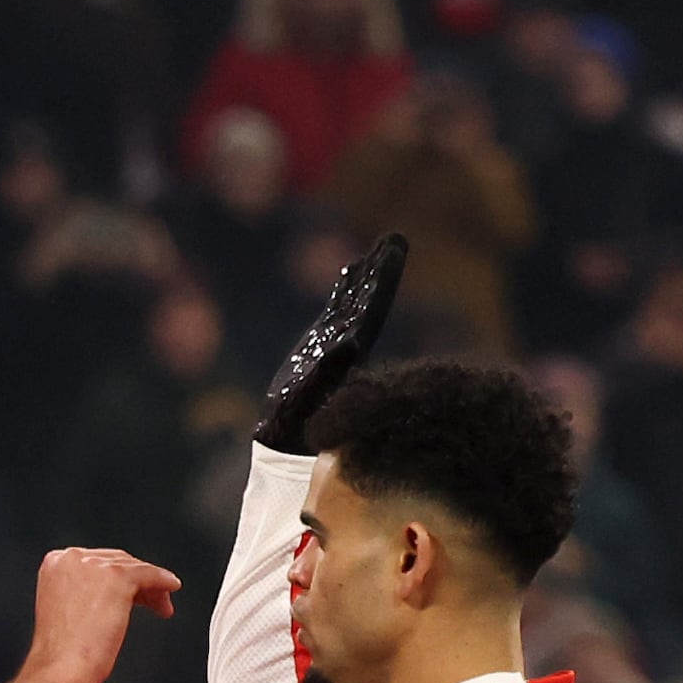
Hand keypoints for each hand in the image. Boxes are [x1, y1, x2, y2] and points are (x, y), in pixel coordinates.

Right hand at [24, 546, 179, 682]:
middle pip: (116, 562)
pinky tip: (171, 587)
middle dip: (135, 582)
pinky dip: (162, 580)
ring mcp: (94, 565)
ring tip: (161, 606)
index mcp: (55, 564)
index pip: (96, 562)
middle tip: (149, 601)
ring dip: (150, 588)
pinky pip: (148, 573)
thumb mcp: (67, 612)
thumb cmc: (62, 653)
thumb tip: (111, 594)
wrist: (62, 668)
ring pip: (133, 568)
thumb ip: (83, 594)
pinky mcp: (116, 577)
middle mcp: (72, 558)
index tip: (128, 591)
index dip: (115, 576)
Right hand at [258, 233, 405, 450]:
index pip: (371, 307)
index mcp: (352, 353)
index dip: (382, 279)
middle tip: (395, 238)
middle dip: (378, 269)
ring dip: (364, 277)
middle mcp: (347, 344)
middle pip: (366, 299)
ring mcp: (334, 344)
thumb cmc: (300, 427)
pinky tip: (350, 274)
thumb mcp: (314, 398)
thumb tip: (353, 341)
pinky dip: (344, 292)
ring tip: (376, 249)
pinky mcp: (319, 347)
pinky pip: (335, 312)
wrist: (286, 444)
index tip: (395, 249)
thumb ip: (331, 369)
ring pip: (352, 303)